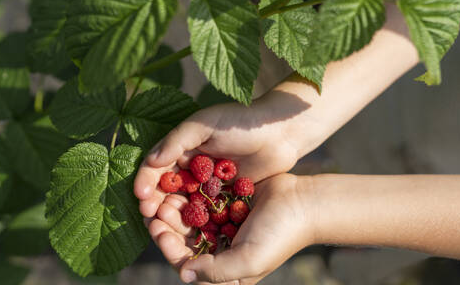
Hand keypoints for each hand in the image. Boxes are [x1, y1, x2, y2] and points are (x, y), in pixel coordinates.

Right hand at [134, 89, 325, 217]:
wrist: (279, 132)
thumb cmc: (240, 121)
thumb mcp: (206, 124)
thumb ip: (178, 140)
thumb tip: (151, 162)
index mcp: (182, 148)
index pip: (156, 168)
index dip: (146, 182)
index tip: (142, 198)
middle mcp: (191, 168)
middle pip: (166, 190)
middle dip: (156, 204)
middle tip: (150, 219)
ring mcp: (207, 184)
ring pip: (183, 204)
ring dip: (173, 217)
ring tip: (164, 230)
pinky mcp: (224, 197)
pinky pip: (206, 212)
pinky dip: (196, 222)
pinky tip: (190, 234)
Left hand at [147, 173, 314, 283]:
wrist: (304, 202)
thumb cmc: (280, 235)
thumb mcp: (249, 261)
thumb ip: (216, 272)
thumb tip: (185, 274)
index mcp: (226, 269)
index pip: (188, 263)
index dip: (169, 248)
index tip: (158, 230)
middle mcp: (222, 247)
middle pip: (186, 239)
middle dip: (169, 226)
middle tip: (155, 210)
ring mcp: (224, 223)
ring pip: (192, 218)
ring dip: (177, 209)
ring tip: (164, 196)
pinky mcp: (228, 203)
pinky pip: (204, 200)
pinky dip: (191, 194)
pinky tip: (180, 184)